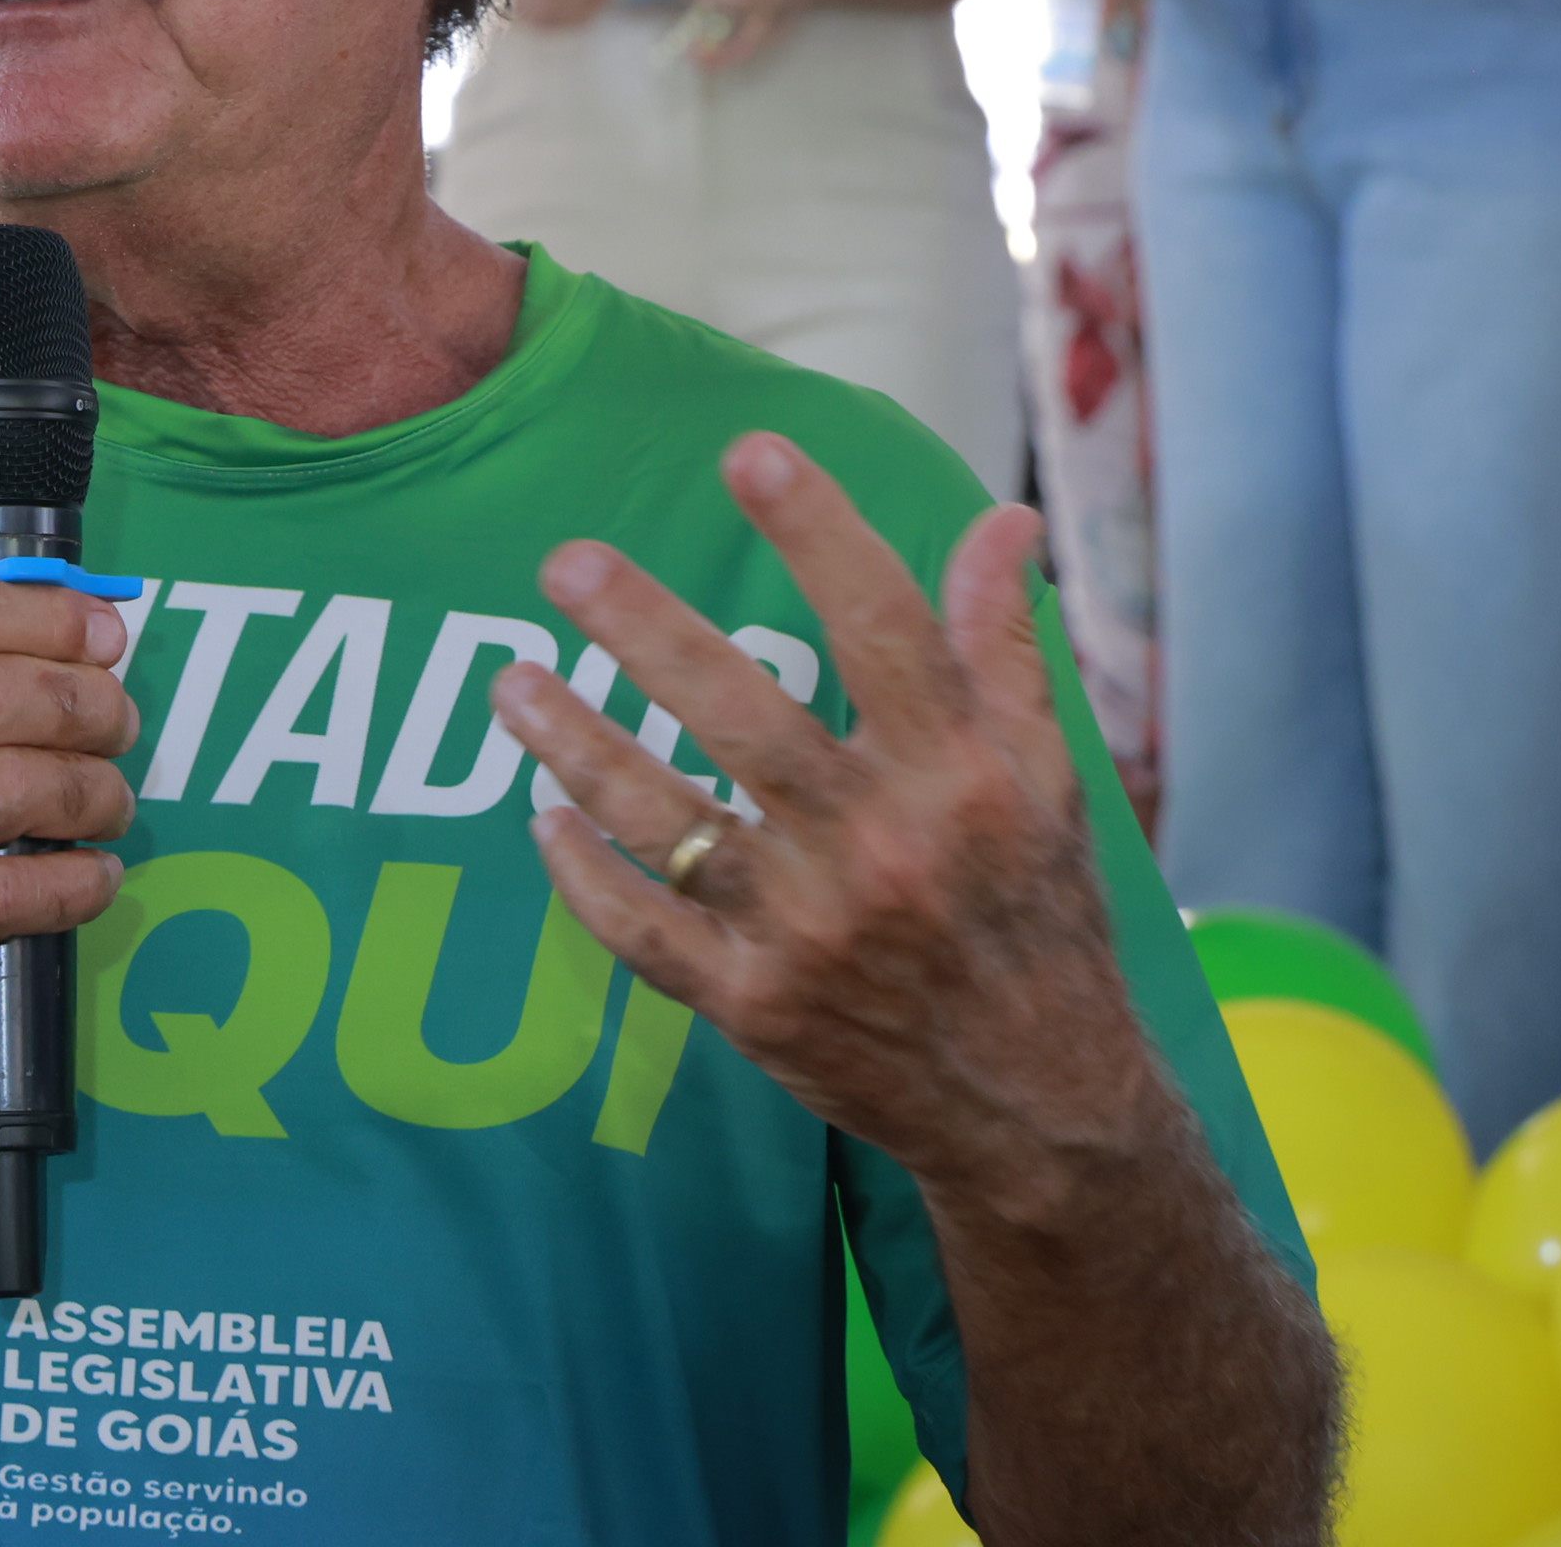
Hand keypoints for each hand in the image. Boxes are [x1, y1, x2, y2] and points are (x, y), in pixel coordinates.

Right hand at [0, 570, 139, 1066]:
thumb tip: (44, 619)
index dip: (40, 614)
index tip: (102, 633)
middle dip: (84, 706)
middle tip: (118, 723)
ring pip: (8, 789)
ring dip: (90, 792)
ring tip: (111, 801)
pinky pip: (1, 894)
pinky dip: (70, 884)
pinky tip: (94, 876)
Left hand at [492, 436, 1175, 1203]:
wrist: (1041, 1108)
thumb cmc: (1039, 918)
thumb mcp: (1051, 780)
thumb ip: (1006, 647)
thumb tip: (1003, 519)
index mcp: (963, 776)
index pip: (884, 627)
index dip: (818, 533)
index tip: (751, 451)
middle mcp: (883, 846)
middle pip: (744, 713)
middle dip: (645, 630)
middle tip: (565, 562)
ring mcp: (809, 932)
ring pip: (664, 820)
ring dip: (574, 744)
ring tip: (509, 680)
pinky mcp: (756, 1008)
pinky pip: (642, 933)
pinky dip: (583, 875)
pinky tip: (541, 814)